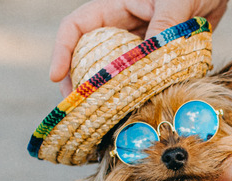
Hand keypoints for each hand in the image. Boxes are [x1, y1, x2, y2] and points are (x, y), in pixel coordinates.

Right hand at [49, 0, 228, 94]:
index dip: (62, 51)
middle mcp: (124, 26)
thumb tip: (150, 56)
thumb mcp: (175, 0)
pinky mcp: (160, 56)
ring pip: (117, 72)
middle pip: (91, 56)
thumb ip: (163, 25)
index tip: (56, 78)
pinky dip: (141, 94)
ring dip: (112, 94)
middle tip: (80, 110)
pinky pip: (145, 78)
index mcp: (116, 7)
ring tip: (108, 118)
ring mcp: (142, 43)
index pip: (76, 27)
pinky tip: (142, 111)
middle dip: (81, 83)